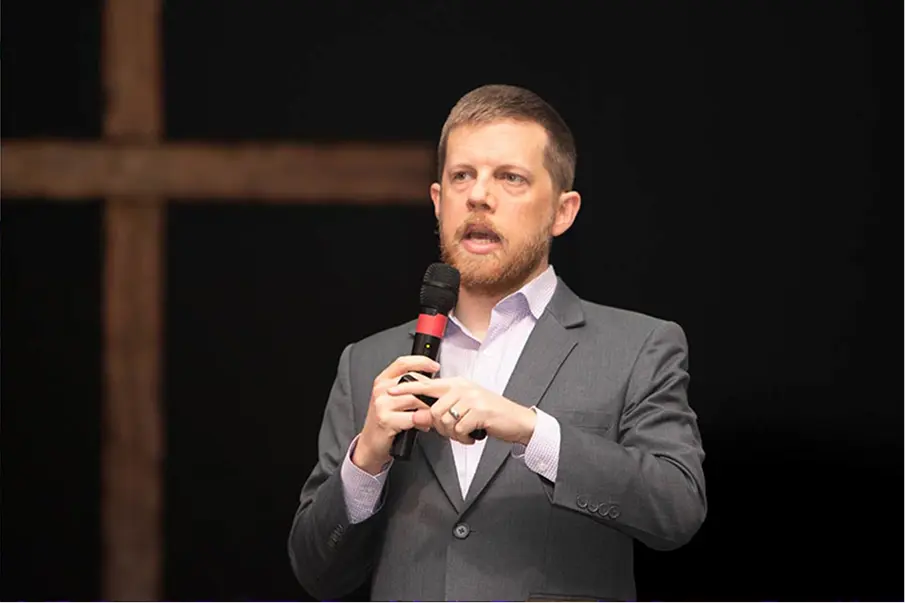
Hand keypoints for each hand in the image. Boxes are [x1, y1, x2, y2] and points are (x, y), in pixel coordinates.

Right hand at [353, 356, 437, 473]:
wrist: (371, 442)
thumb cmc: (385, 420)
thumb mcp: (393, 399)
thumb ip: (408, 388)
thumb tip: (433, 382)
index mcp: (383, 380)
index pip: (403, 362)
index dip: (421, 362)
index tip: (435, 366)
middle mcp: (381, 389)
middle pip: (413, 381)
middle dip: (430, 391)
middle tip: (439, 400)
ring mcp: (382, 403)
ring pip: (415, 399)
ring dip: (428, 408)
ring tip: (432, 415)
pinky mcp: (386, 419)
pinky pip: (413, 417)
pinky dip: (422, 422)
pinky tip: (424, 425)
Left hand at [388, 377, 536, 445]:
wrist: (517, 421)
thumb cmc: (490, 415)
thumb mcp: (465, 408)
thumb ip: (442, 410)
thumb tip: (419, 416)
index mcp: (457, 384)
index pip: (427, 384)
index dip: (407, 388)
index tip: (392, 391)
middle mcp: (463, 388)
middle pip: (433, 410)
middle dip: (439, 427)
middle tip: (452, 431)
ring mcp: (472, 398)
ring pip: (445, 420)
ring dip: (453, 434)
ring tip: (465, 433)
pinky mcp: (480, 411)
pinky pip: (459, 429)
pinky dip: (464, 438)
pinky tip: (473, 436)